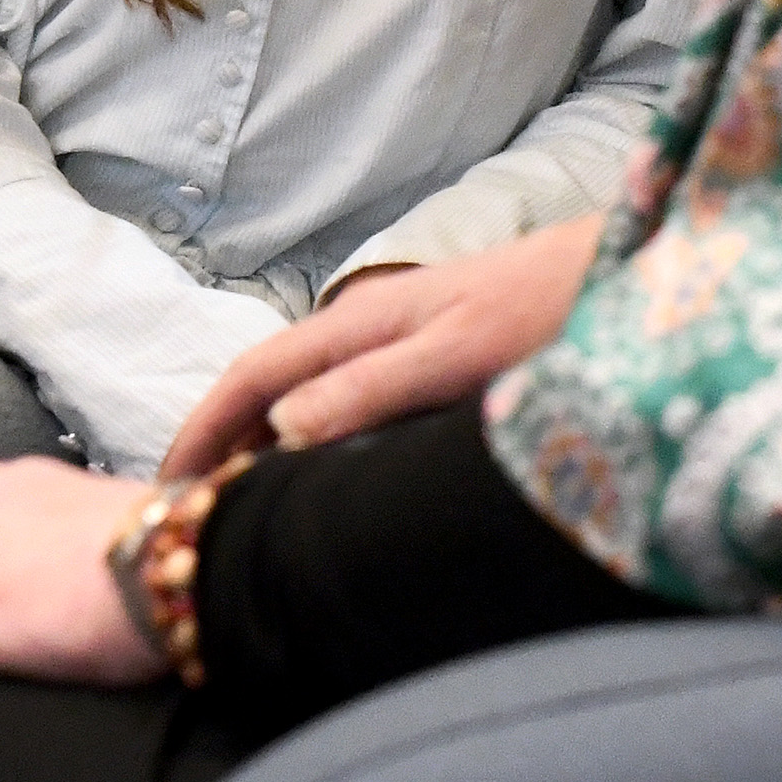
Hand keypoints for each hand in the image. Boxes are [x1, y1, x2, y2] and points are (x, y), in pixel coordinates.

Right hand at [162, 212, 603, 476]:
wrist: (621, 269)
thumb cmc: (547, 308)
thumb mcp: (457, 355)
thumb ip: (372, 387)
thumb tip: (278, 428)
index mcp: (363, 321)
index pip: (255, 375)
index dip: (203, 429)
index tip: (161, 488)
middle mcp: (370, 323)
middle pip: (271, 384)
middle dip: (221, 439)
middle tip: (187, 512)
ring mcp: (400, 334)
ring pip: (307, 392)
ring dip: (263, 440)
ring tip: (240, 502)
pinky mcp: (433, 350)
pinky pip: (346, 397)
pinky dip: (311, 435)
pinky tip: (323, 471)